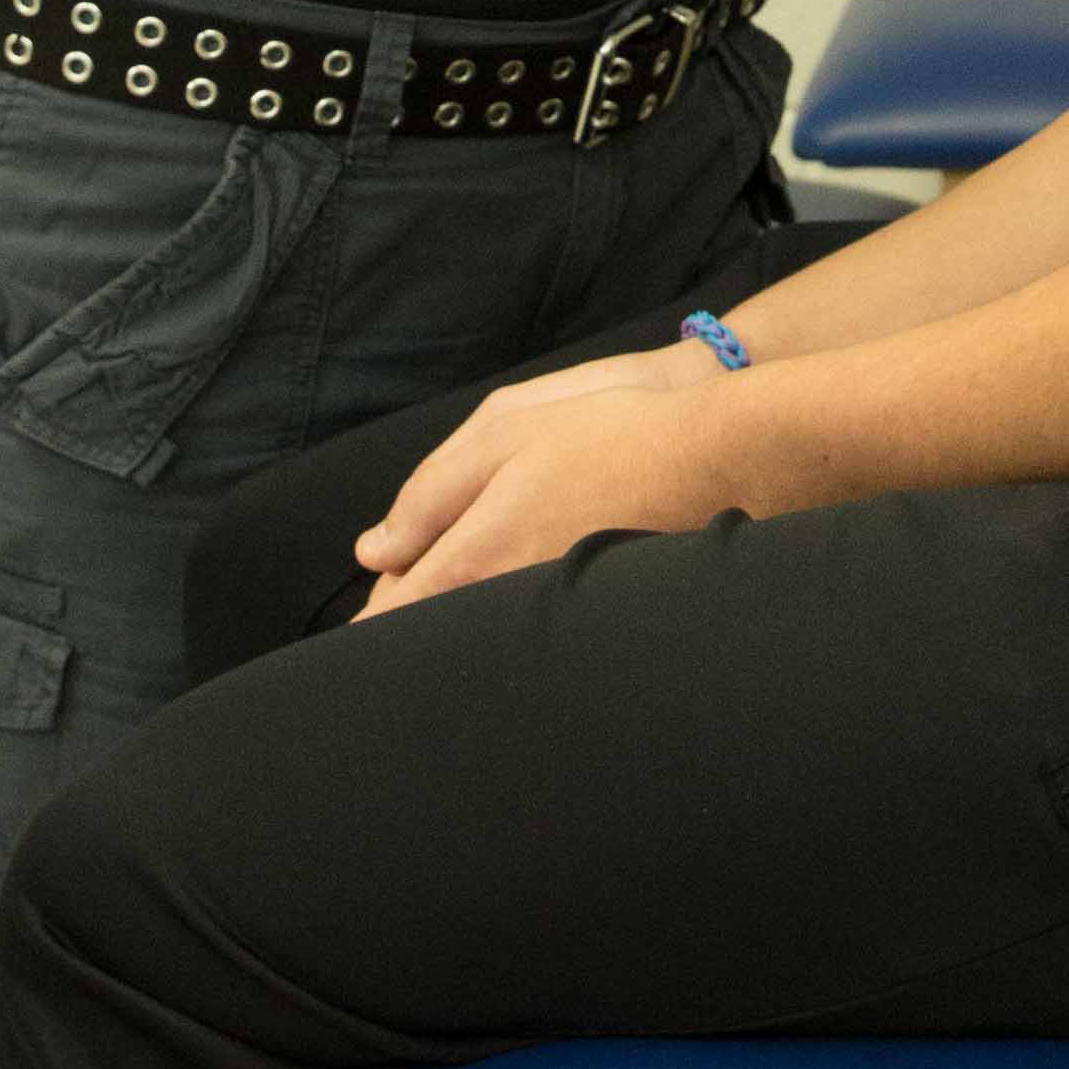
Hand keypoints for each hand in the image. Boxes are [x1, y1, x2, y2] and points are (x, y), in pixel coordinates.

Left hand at [353, 349, 757, 614]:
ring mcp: (553, 614)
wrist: (717, 461)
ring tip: (452, 588)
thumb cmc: (609, 435)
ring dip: (455, 619)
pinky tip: (515, 588)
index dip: (368, 623)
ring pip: (477, 633)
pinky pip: (524, 626)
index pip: (397, 614)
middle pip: (434, 632)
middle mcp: (509, 598)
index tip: (351, 633)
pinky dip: (503, 616)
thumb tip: (374, 552)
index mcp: (478, 554)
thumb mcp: (503, 434)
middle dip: (407, 622)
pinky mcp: (590, 621)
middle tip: (403, 592)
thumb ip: (428, 494)